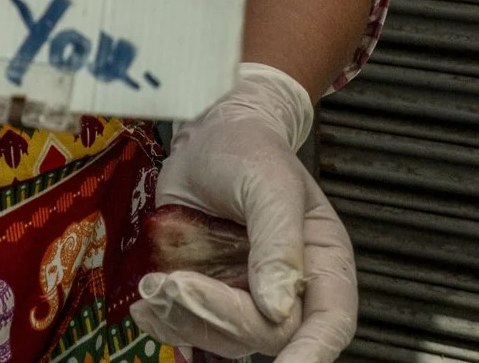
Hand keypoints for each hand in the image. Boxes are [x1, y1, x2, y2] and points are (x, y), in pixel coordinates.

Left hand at [133, 63, 357, 362]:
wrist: (204, 137)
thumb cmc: (247, 149)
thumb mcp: (267, 183)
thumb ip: (276, 241)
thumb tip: (278, 306)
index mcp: (322, 262)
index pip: (330, 325)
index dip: (311, 354)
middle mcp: (289, 288)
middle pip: (268, 334)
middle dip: (218, 315)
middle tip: (173, 283)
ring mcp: (246, 295)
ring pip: (225, 338)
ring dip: (184, 316)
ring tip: (155, 282)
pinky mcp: (209, 294)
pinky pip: (192, 328)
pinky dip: (166, 322)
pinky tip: (148, 304)